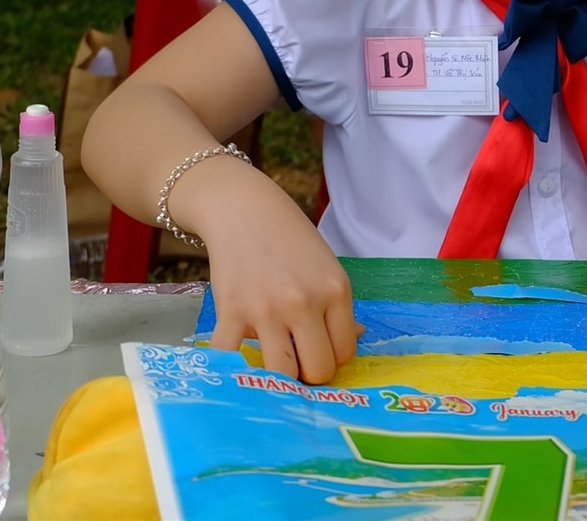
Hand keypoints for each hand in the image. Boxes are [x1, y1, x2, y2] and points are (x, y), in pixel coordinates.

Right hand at [191, 172, 357, 382]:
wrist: (242, 208)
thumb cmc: (288, 237)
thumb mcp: (327, 265)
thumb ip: (339, 305)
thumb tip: (356, 337)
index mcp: (335, 291)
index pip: (345, 351)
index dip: (332, 357)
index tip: (318, 350)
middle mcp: (305, 303)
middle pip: (318, 370)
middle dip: (309, 373)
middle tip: (297, 361)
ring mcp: (267, 310)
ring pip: (281, 374)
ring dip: (278, 378)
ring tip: (273, 362)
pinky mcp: (232, 312)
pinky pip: (231, 359)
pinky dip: (230, 368)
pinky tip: (235, 363)